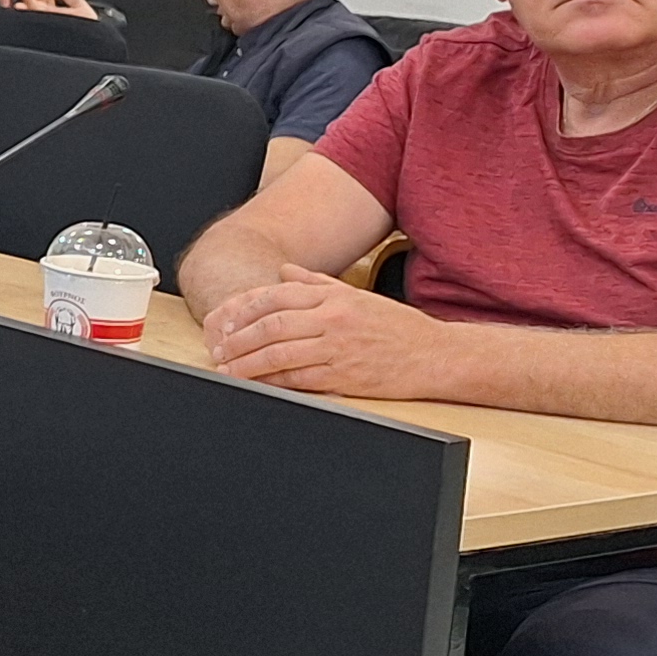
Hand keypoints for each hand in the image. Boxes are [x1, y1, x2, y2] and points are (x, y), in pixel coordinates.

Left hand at [203, 272, 443, 397]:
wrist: (435, 356)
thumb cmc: (396, 327)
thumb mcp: (357, 296)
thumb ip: (317, 283)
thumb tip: (284, 271)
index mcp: (335, 297)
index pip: (277, 297)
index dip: (246, 310)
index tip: (227, 322)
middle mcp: (334, 319)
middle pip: (272, 325)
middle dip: (240, 338)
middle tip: (220, 349)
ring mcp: (338, 348)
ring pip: (281, 353)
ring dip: (248, 363)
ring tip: (229, 369)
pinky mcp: (345, 376)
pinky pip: (300, 378)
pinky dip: (274, 382)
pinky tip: (258, 384)